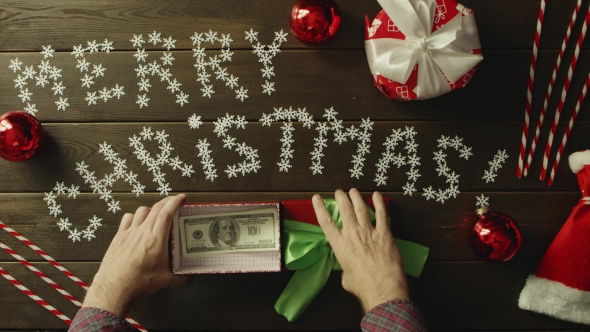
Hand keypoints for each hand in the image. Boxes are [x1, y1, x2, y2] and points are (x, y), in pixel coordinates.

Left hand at [82, 194, 188, 316]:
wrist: (114, 288)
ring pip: (141, 211)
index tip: (181, 198)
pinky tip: (137, 222)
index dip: (175, 202)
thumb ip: (178, 277)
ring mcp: (129, 233)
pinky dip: (134, 216)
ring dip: (151, 209)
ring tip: (156, 213)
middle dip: (167, 201)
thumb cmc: (138, 283)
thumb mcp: (164, 280)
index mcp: (156, 240)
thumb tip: (186, 277)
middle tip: (174, 201)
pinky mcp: (119, 237)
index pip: (167, 213)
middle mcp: (143, 232)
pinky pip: (127, 219)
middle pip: (156, 208)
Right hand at [312, 189, 408, 311]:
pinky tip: (376, 195)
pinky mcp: (384, 233)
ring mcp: (369, 232)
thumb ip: (345, 270)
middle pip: (344, 209)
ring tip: (353, 191)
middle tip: (339, 192)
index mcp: (340, 245)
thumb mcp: (346, 278)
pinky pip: (381, 214)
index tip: (317, 198)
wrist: (382, 287)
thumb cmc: (363, 286)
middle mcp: (353, 234)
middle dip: (341, 197)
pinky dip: (379, 203)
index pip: (326, 221)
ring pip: (360, 208)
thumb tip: (349, 272)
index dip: (320, 207)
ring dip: (356, 197)